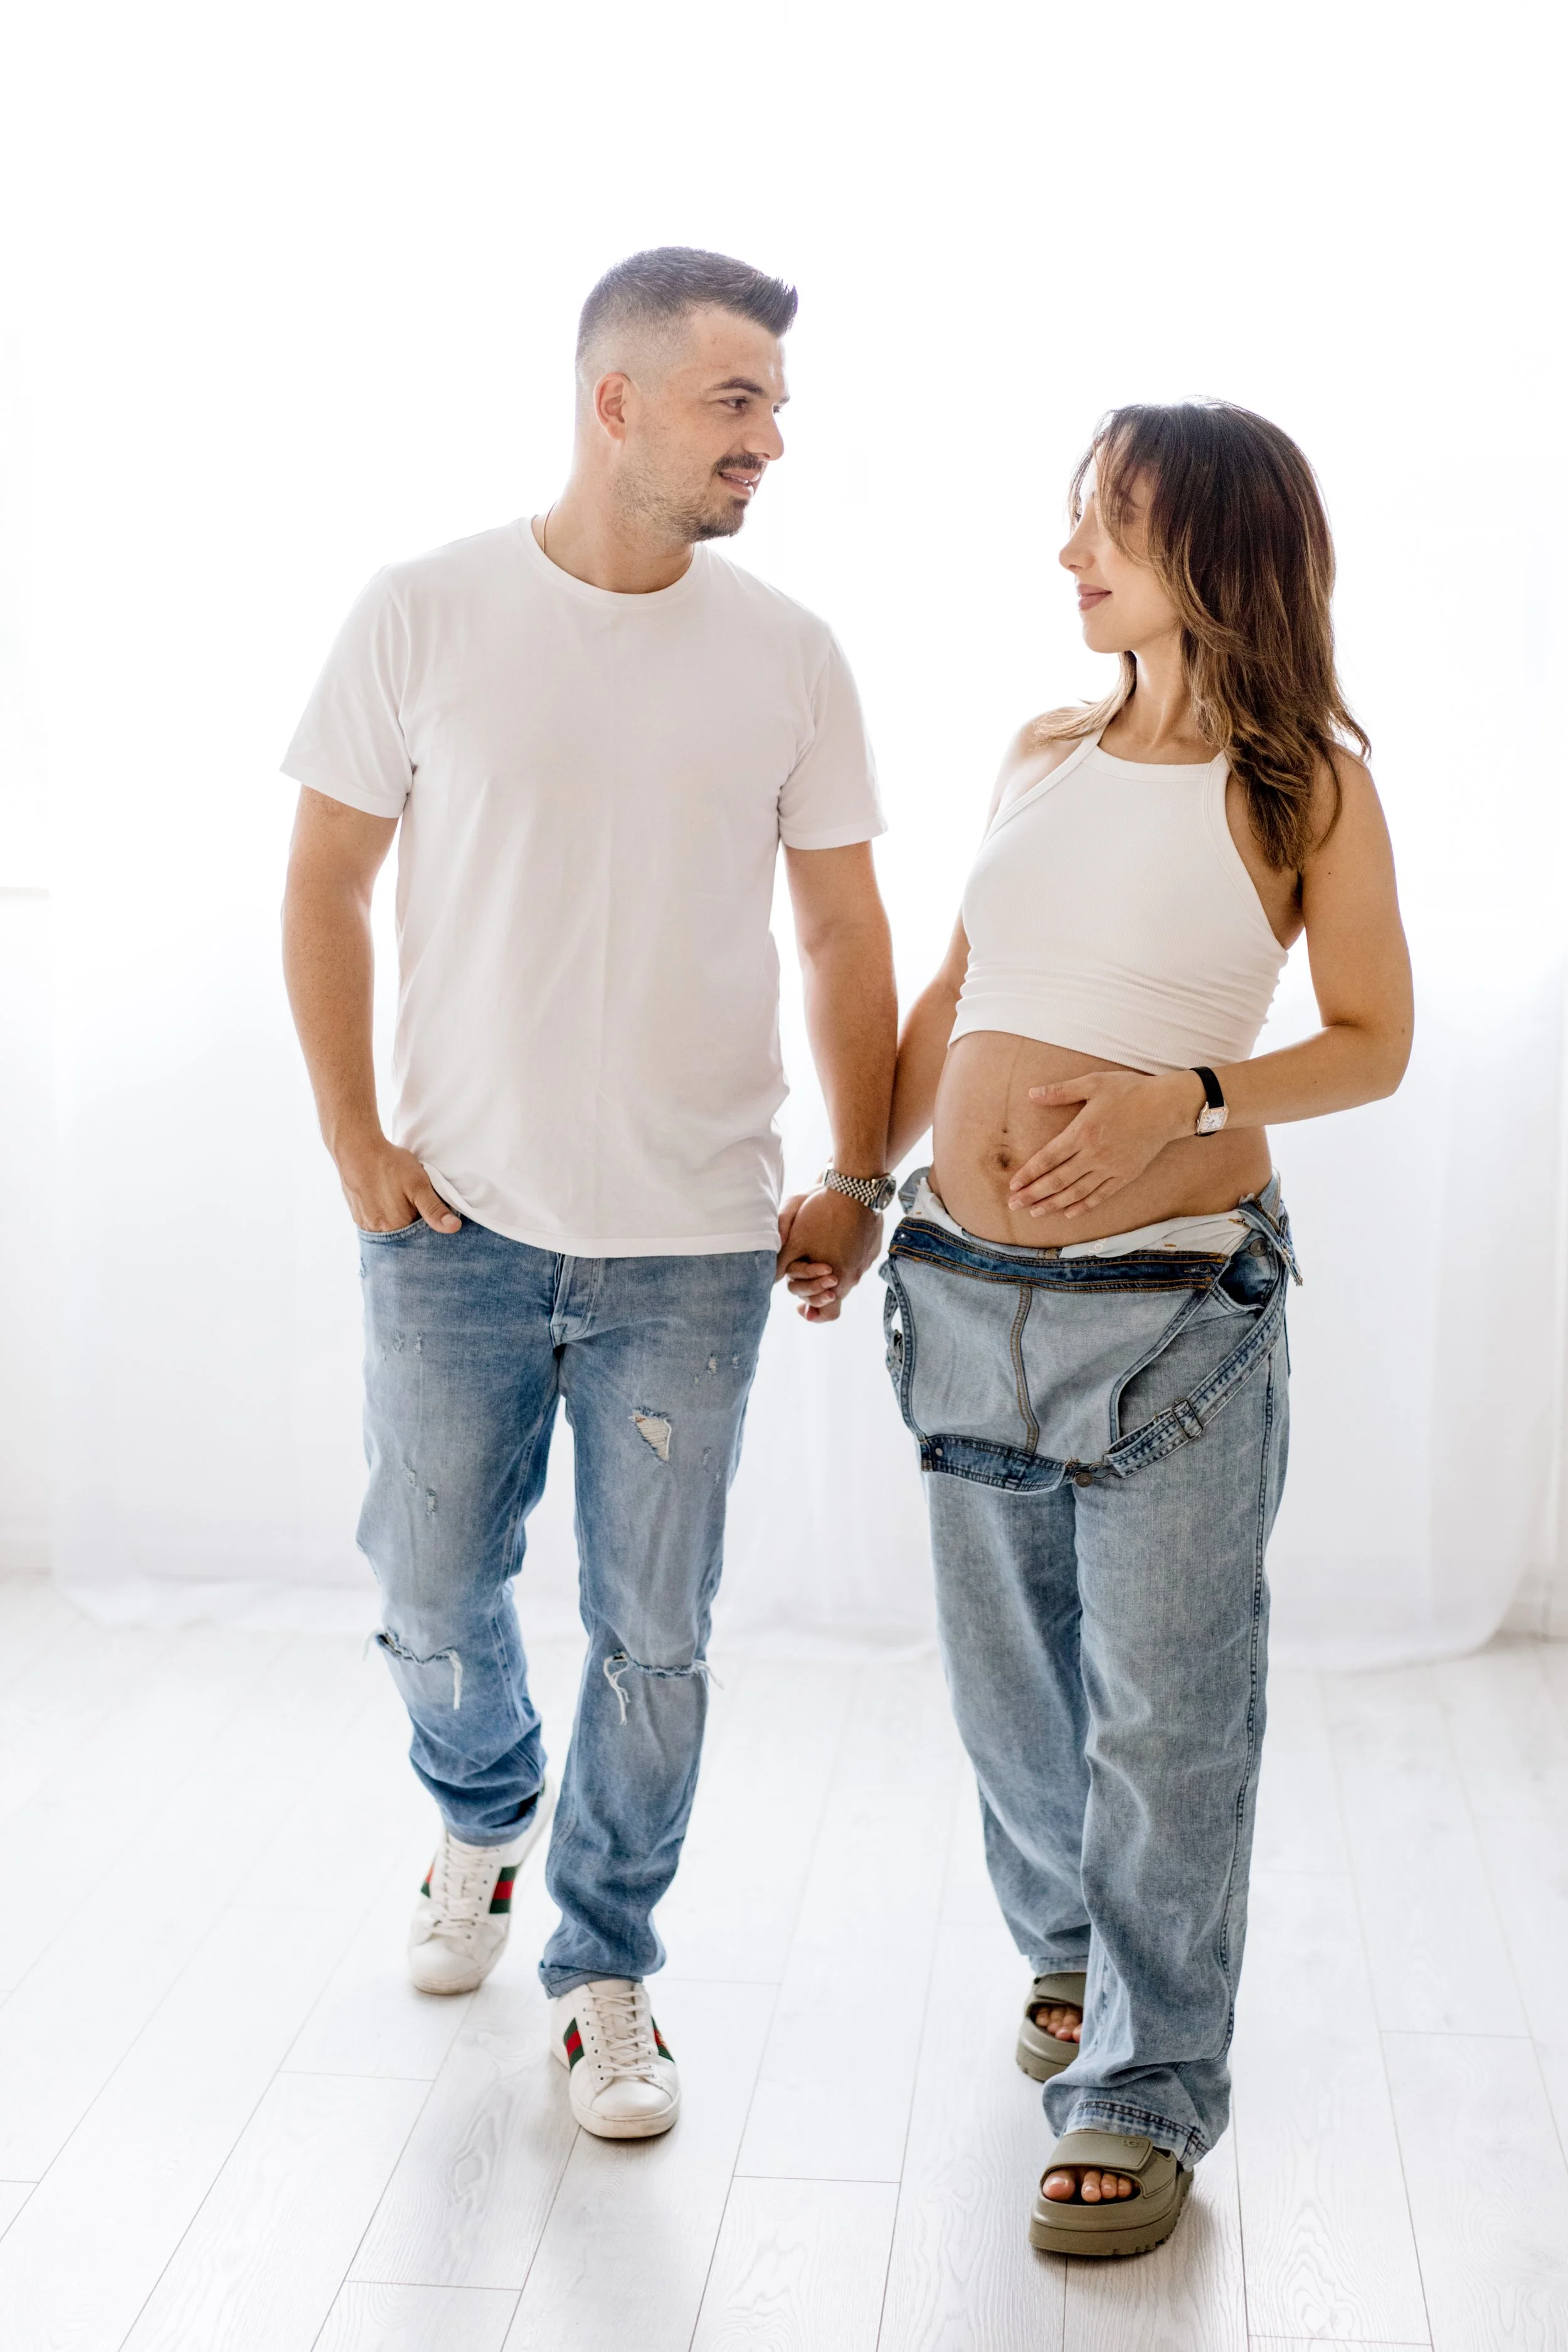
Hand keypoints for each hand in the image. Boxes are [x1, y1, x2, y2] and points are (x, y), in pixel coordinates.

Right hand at [336, 1133, 461, 1233]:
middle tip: (411, 1200)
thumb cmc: (390, 1165)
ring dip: (398, 1221)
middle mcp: (380, 1232)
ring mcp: (366, 1226)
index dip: (428, 1223)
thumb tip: (454, 1228)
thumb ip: (435, 1209)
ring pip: (391, 1231)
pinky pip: (376, 1226)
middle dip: (413, 1222)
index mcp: (397, 1227)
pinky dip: (384, 1217)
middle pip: (405, 1235)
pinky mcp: (358, 1218)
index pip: (421, 1237)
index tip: (427, 1208)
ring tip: (398, 1199)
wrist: (357, 1150)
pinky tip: (386, 1201)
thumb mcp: (419, 1184)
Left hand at [775, 1185, 882, 1321]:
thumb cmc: (822, 1214)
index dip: (813, 1313)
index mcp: (835, 1281)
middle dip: (818, 1289)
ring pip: (847, 1275)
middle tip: (806, 1278)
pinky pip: (857, 1258)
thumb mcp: (794, 1240)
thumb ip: (783, 1265)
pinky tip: (838, 1236)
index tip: (801, 1309)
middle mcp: (854, 1277)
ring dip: (833, 1269)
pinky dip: (846, 1253)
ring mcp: (866, 1261)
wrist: (855, 1188)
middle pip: (835, 1294)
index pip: (827, 1312)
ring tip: (820, 1253)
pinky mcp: (873, 1247)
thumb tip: (774, 1280)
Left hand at [1006, 1071, 1201, 1218]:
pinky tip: (1069, 1212)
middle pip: (1057, 1180)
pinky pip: (1101, 1195)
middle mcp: (1093, 1154)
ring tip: (1035, 1213)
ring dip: (1053, 1204)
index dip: (1028, 1174)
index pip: (1047, 1158)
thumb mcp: (1093, 1083)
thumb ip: (1061, 1091)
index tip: (1013, 1185)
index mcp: (1082, 1132)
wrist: (1168, 1106)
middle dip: (1033, 1195)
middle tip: (1014, 1205)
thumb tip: (1032, 1093)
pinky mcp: (1126, 1174)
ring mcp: (1110, 1167)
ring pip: (1076, 1192)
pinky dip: (1084, 1206)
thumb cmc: (1130, 1091)